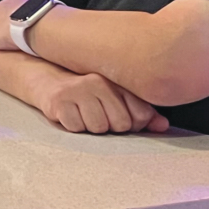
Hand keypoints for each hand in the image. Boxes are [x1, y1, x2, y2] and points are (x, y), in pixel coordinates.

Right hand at [33, 67, 168, 135]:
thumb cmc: (86, 93)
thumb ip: (141, 112)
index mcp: (117, 81)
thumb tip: (163, 126)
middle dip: (109, 127)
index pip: (141, 115)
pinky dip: (72, 126)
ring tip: (82, 114)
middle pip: (120, 124)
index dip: (132, 125)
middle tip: (96, 116)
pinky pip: (76, 128)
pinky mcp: (59, 101)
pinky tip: (69, 114)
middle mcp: (99, 82)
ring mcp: (78, 90)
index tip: (117, 118)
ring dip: (90, 128)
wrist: (45, 80)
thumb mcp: (114, 98)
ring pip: (98, 128)